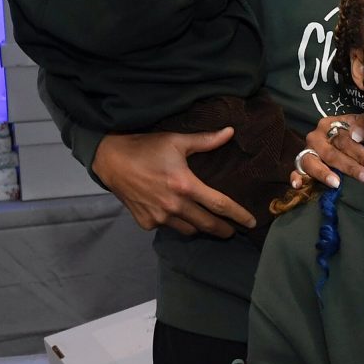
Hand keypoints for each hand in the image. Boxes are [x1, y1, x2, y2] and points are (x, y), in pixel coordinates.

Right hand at [92, 129, 256, 236]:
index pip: (220, 205)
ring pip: (189, 230)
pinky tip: (178, 215)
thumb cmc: (146, 148)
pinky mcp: (146, 222)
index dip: (239, 215)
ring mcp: (159, 217)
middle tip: (233, 230)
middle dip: (224, 230)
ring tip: (207, 222)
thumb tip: (230, 132)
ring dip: (200, 228)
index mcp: (185, 185)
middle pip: (208, 224)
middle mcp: (174, 205)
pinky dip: (176, 223)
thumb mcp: (178, 141)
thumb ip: (206, 141)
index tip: (252, 222)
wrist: (111, 160)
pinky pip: (168, 228)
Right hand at [290, 113, 363, 189]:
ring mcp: (306, 151)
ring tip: (336, 183)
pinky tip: (297, 185)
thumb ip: (363, 125)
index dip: (358, 152)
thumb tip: (358, 135)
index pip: (343, 139)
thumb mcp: (360, 124)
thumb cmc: (352, 132)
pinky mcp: (300, 164)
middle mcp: (316, 138)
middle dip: (350, 167)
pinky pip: (295, 171)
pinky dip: (295, 177)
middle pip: (331, 153)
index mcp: (329, 125)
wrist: (338, 137)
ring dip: (324, 174)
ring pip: (312, 162)